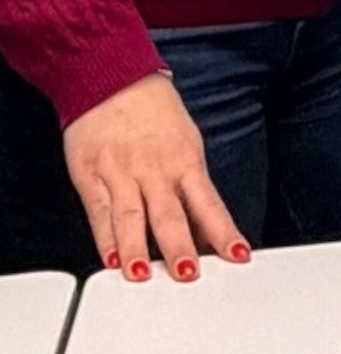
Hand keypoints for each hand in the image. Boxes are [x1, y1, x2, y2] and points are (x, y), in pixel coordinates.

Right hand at [62, 72, 247, 282]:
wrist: (111, 78)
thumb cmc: (153, 111)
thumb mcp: (185, 142)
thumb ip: (190, 187)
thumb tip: (203, 230)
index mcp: (185, 160)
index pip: (209, 204)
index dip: (224, 233)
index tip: (238, 256)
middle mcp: (155, 169)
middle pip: (170, 215)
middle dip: (179, 247)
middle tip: (188, 275)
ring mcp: (121, 172)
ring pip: (131, 217)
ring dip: (137, 249)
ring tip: (142, 275)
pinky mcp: (91, 175)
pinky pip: (99, 212)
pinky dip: (105, 238)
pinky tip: (111, 258)